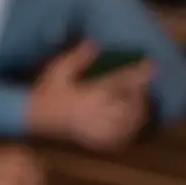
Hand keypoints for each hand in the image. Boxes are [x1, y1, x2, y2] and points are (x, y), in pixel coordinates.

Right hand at [28, 42, 153, 151]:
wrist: (34, 117)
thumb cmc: (47, 92)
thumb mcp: (58, 70)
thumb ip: (78, 56)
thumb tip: (95, 43)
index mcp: (89, 95)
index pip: (121, 83)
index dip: (139, 74)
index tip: (151, 64)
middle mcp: (96, 114)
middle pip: (131, 104)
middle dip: (140, 93)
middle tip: (144, 82)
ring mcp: (97, 130)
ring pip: (129, 123)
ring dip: (139, 110)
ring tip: (139, 99)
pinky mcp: (95, 141)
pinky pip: (121, 139)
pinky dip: (130, 129)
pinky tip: (131, 120)